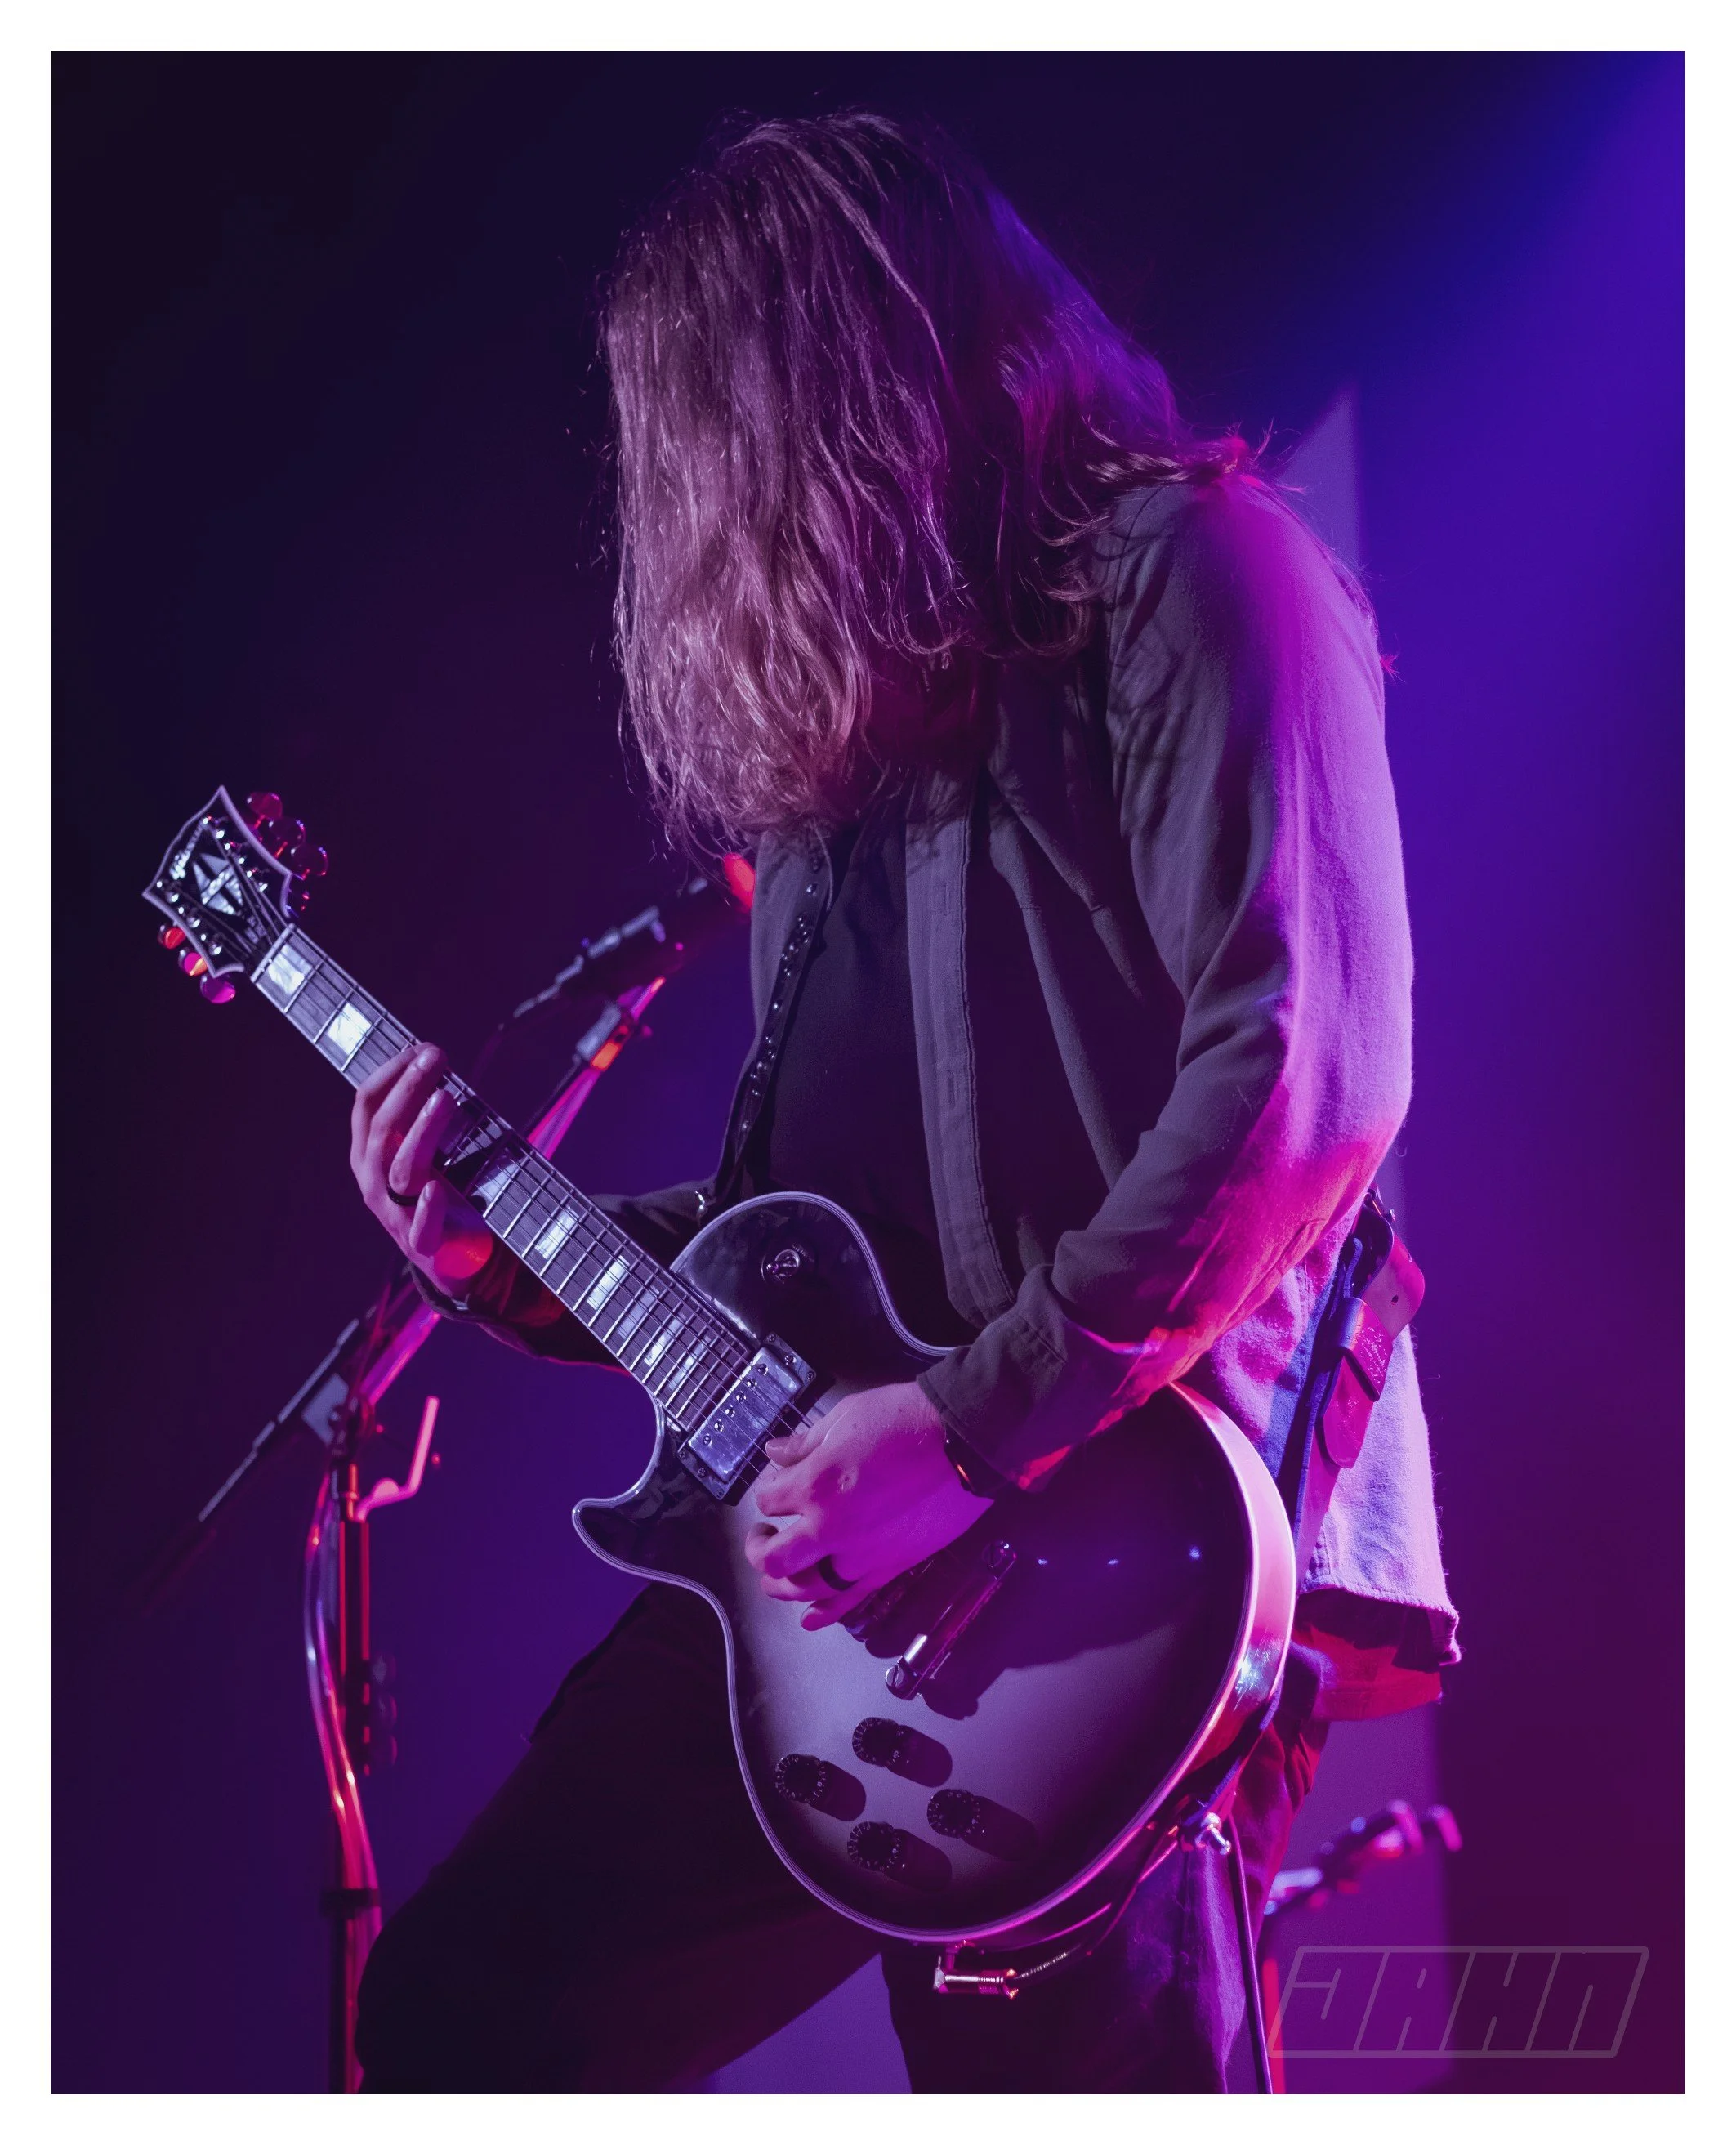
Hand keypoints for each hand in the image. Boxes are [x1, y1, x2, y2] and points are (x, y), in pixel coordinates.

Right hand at [350, 1042, 493, 1295]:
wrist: (453, 1260)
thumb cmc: (440, 1192)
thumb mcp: (425, 1149)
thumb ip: (423, 1112)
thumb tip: (432, 1059)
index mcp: (369, 1154)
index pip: (367, 1105)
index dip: (391, 1072)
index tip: (421, 1047)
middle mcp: (374, 1181)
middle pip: (382, 1130)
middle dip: (408, 1088)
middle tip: (435, 1057)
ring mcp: (395, 1213)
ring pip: (399, 1170)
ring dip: (422, 1131)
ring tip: (445, 1098)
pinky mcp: (423, 1244)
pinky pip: (420, 1228)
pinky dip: (427, 1209)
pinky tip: (436, 1190)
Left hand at [744, 1381, 993, 1630]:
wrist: (963, 1443)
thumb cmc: (905, 1420)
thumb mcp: (846, 1417)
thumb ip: (805, 1442)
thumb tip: (776, 1453)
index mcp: (814, 1485)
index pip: (769, 1499)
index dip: (768, 1490)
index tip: (777, 1481)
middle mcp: (829, 1529)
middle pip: (774, 1557)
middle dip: (759, 1547)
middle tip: (764, 1533)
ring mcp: (859, 1556)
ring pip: (804, 1589)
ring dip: (782, 1584)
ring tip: (779, 1572)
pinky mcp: (888, 1569)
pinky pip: (848, 1602)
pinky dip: (825, 1615)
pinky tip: (809, 1619)